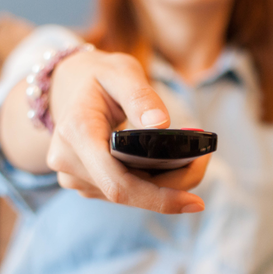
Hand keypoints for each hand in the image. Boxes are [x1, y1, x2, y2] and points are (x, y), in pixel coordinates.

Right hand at [46, 49, 207, 213]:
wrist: (68, 86)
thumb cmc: (99, 77)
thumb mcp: (121, 72)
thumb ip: (140, 96)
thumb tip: (161, 125)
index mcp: (76, 133)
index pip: (118, 182)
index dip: (157, 198)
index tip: (195, 202)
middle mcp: (69, 163)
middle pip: (130, 192)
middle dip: (173, 185)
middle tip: (203, 159)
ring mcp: (75, 178)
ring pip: (130, 196)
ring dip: (165, 184)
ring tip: (193, 157)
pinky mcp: (86, 184)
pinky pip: (125, 191)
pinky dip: (152, 182)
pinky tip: (170, 163)